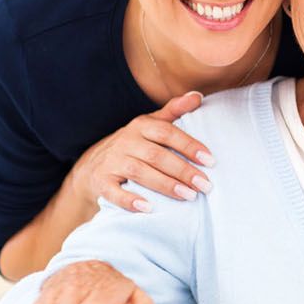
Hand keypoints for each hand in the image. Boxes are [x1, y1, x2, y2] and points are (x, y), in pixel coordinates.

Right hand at [69, 92, 212, 212]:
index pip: (167, 133)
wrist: (93, 164)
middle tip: (205, 185)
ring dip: (165, 185)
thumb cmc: (134, 144)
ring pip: (139, 173)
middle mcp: (125, 142)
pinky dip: (130, 200)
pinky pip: (114, 192)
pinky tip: (149, 208)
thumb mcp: (151, 124)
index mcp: (141, 126)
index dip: (189, 146)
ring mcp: (111, 162)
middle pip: (157, 155)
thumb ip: (174, 111)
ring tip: (188, 196)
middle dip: (183, 171)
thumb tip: (198, 95)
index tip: (210, 161)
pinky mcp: (101, 182)